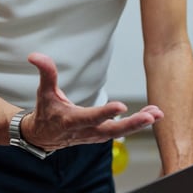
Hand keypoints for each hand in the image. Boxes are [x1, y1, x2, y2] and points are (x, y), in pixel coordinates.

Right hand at [24, 53, 163, 150]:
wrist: (44, 137)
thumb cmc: (46, 113)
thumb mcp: (43, 93)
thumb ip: (46, 73)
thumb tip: (35, 55)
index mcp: (72, 121)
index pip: (90, 117)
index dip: (105, 113)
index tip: (122, 106)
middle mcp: (86, 132)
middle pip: (112, 130)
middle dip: (133, 124)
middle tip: (151, 116)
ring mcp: (96, 136)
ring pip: (121, 132)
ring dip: (140, 123)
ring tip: (157, 113)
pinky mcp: (103, 136)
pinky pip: (123, 131)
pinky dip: (138, 124)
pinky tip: (152, 114)